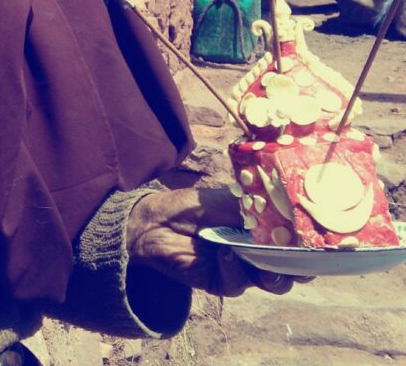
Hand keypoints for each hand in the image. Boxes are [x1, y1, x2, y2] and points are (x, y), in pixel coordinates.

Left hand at [126, 187, 309, 296]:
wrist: (158, 221)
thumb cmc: (197, 206)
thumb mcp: (235, 201)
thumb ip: (264, 208)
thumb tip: (295, 211)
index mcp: (266, 232)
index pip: (298, 244)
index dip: (313, 248)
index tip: (325, 246)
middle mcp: (260, 253)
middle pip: (293, 270)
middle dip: (301, 268)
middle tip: (302, 262)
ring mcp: (244, 270)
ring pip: (273, 282)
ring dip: (272, 272)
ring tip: (262, 257)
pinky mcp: (224, 283)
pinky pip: (239, 283)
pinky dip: (234, 268)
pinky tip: (224, 252)